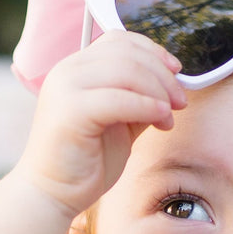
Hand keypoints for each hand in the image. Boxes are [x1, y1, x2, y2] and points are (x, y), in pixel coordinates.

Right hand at [18, 30, 186, 219]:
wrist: (52, 193)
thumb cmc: (86, 161)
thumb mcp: (120, 122)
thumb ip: (139, 99)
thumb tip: (171, 86)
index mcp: (76, 68)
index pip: (120, 40)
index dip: (154, 51)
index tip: (177, 73)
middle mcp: (67, 71)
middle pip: (127, 53)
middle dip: (163, 75)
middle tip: (180, 101)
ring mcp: (66, 88)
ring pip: (126, 70)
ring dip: (158, 91)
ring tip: (169, 116)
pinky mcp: (71, 111)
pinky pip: (119, 99)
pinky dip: (147, 106)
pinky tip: (161, 121)